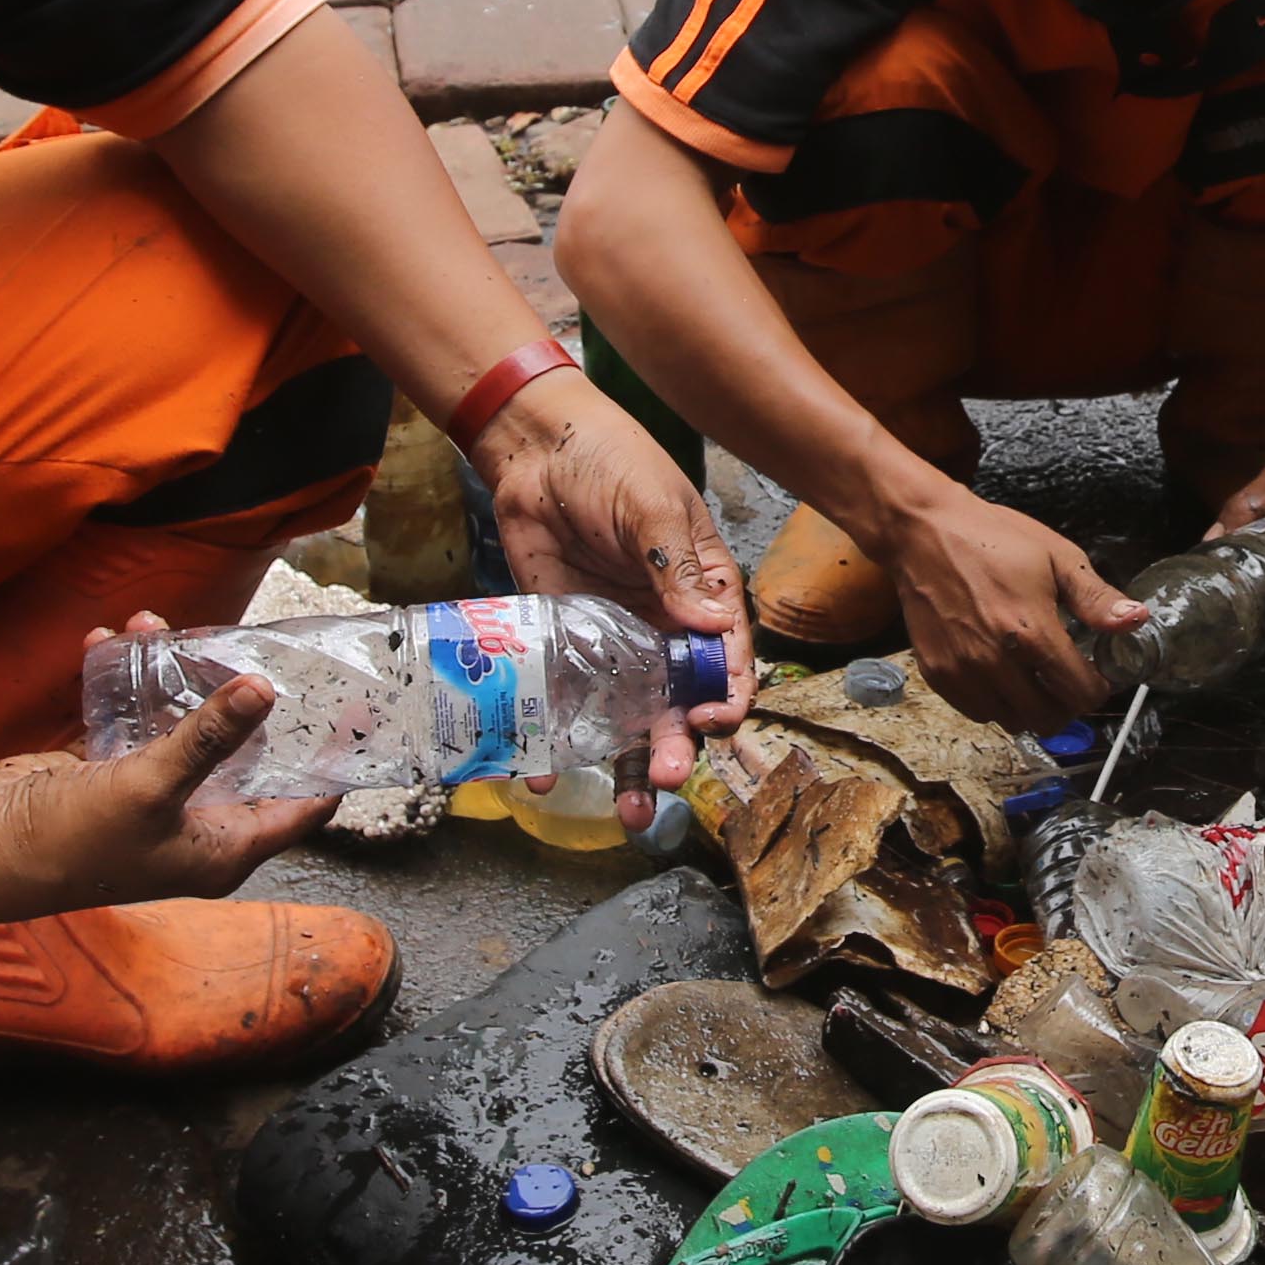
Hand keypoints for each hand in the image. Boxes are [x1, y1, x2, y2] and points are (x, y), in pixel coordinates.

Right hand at [0, 659, 334, 917]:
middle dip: (245, 698)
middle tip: (264, 646)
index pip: (300, 808)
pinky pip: (129, 716)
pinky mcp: (106, 773)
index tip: (355, 713)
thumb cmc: (73, 843)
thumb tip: (264, 691)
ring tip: (161, 626)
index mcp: (221, 850)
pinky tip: (109, 640)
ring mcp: (149, 798)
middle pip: (242, 755)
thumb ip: (210, 736)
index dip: (328, 764)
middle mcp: (192, 827)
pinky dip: (121, 679)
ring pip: (181, 725)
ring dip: (172, 675)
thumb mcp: (152, 786)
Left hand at [474, 372, 752, 787]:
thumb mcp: (651, 506)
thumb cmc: (611, 463)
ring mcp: (616, 645)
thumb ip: (677, 565)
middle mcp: (665, 631)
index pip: (727, 659)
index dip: (725, 696)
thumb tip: (709, 622)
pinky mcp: (565, 648)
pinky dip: (560, 740)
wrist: (537, 451)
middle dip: (676, 746)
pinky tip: (547, 773)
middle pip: (680, 705)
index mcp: (704, 595)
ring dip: (629, 765)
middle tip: (662, 779)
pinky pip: (568, 703)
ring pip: (629, 719)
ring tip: (627, 813)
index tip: (710, 721)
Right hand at [884, 482, 1146, 731]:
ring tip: (1034, 677)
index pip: (1080, 693)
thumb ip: (1096, 599)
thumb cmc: (992, 538)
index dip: (1097, 687)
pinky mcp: (937, 673)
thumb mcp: (1056, 557)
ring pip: (1012, 722)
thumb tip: (1138, 621)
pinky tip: (1003, 674)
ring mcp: (962, 671)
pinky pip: (977, 712)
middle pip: (1048, 719)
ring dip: (1031, 707)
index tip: (1097, 673)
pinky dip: (997, 703)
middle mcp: (995, 661)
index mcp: (1031, 632)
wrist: (923, 531)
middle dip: (1067, 704)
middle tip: (1068, 680)